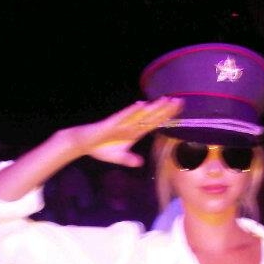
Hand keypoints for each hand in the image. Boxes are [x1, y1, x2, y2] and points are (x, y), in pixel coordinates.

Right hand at [63, 97, 182, 166]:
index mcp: (135, 132)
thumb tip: (140, 163)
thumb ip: (129, 159)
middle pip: (152, 116)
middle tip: (180, 101)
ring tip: (166, 100)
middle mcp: (131, 125)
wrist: (83, 143)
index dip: (167, 117)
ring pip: (141, 114)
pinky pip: (124, 116)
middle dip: (166, 109)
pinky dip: (132, 111)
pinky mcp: (112, 123)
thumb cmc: (101, 148)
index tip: (179, 111)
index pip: (155, 123)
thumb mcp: (118, 157)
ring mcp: (123, 123)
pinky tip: (142, 105)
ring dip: (153, 107)